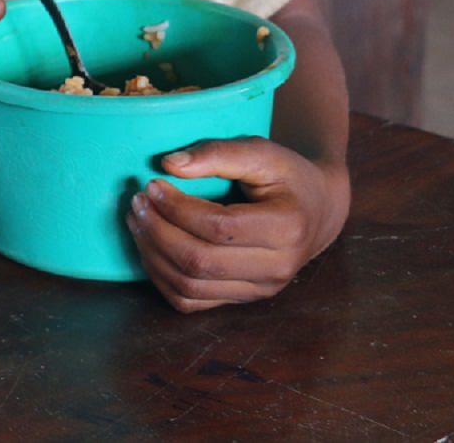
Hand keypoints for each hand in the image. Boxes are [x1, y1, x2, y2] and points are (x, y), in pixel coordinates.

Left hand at [127, 136, 349, 311]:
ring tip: (138, 221)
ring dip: (152, 254)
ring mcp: (260, 290)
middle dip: (157, 231)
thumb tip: (169, 165)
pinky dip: (160, 277)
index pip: (218, 227)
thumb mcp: (261, 152)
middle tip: (137, 202)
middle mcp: (277, 268)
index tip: (152, 184)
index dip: (177, 208)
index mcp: (287, 229)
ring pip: (189, 287)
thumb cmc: (286, 176)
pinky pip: (190, 301)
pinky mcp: (243, 299)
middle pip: (200, 262)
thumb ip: (218, 154)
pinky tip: (149, 247)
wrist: (315, 211)